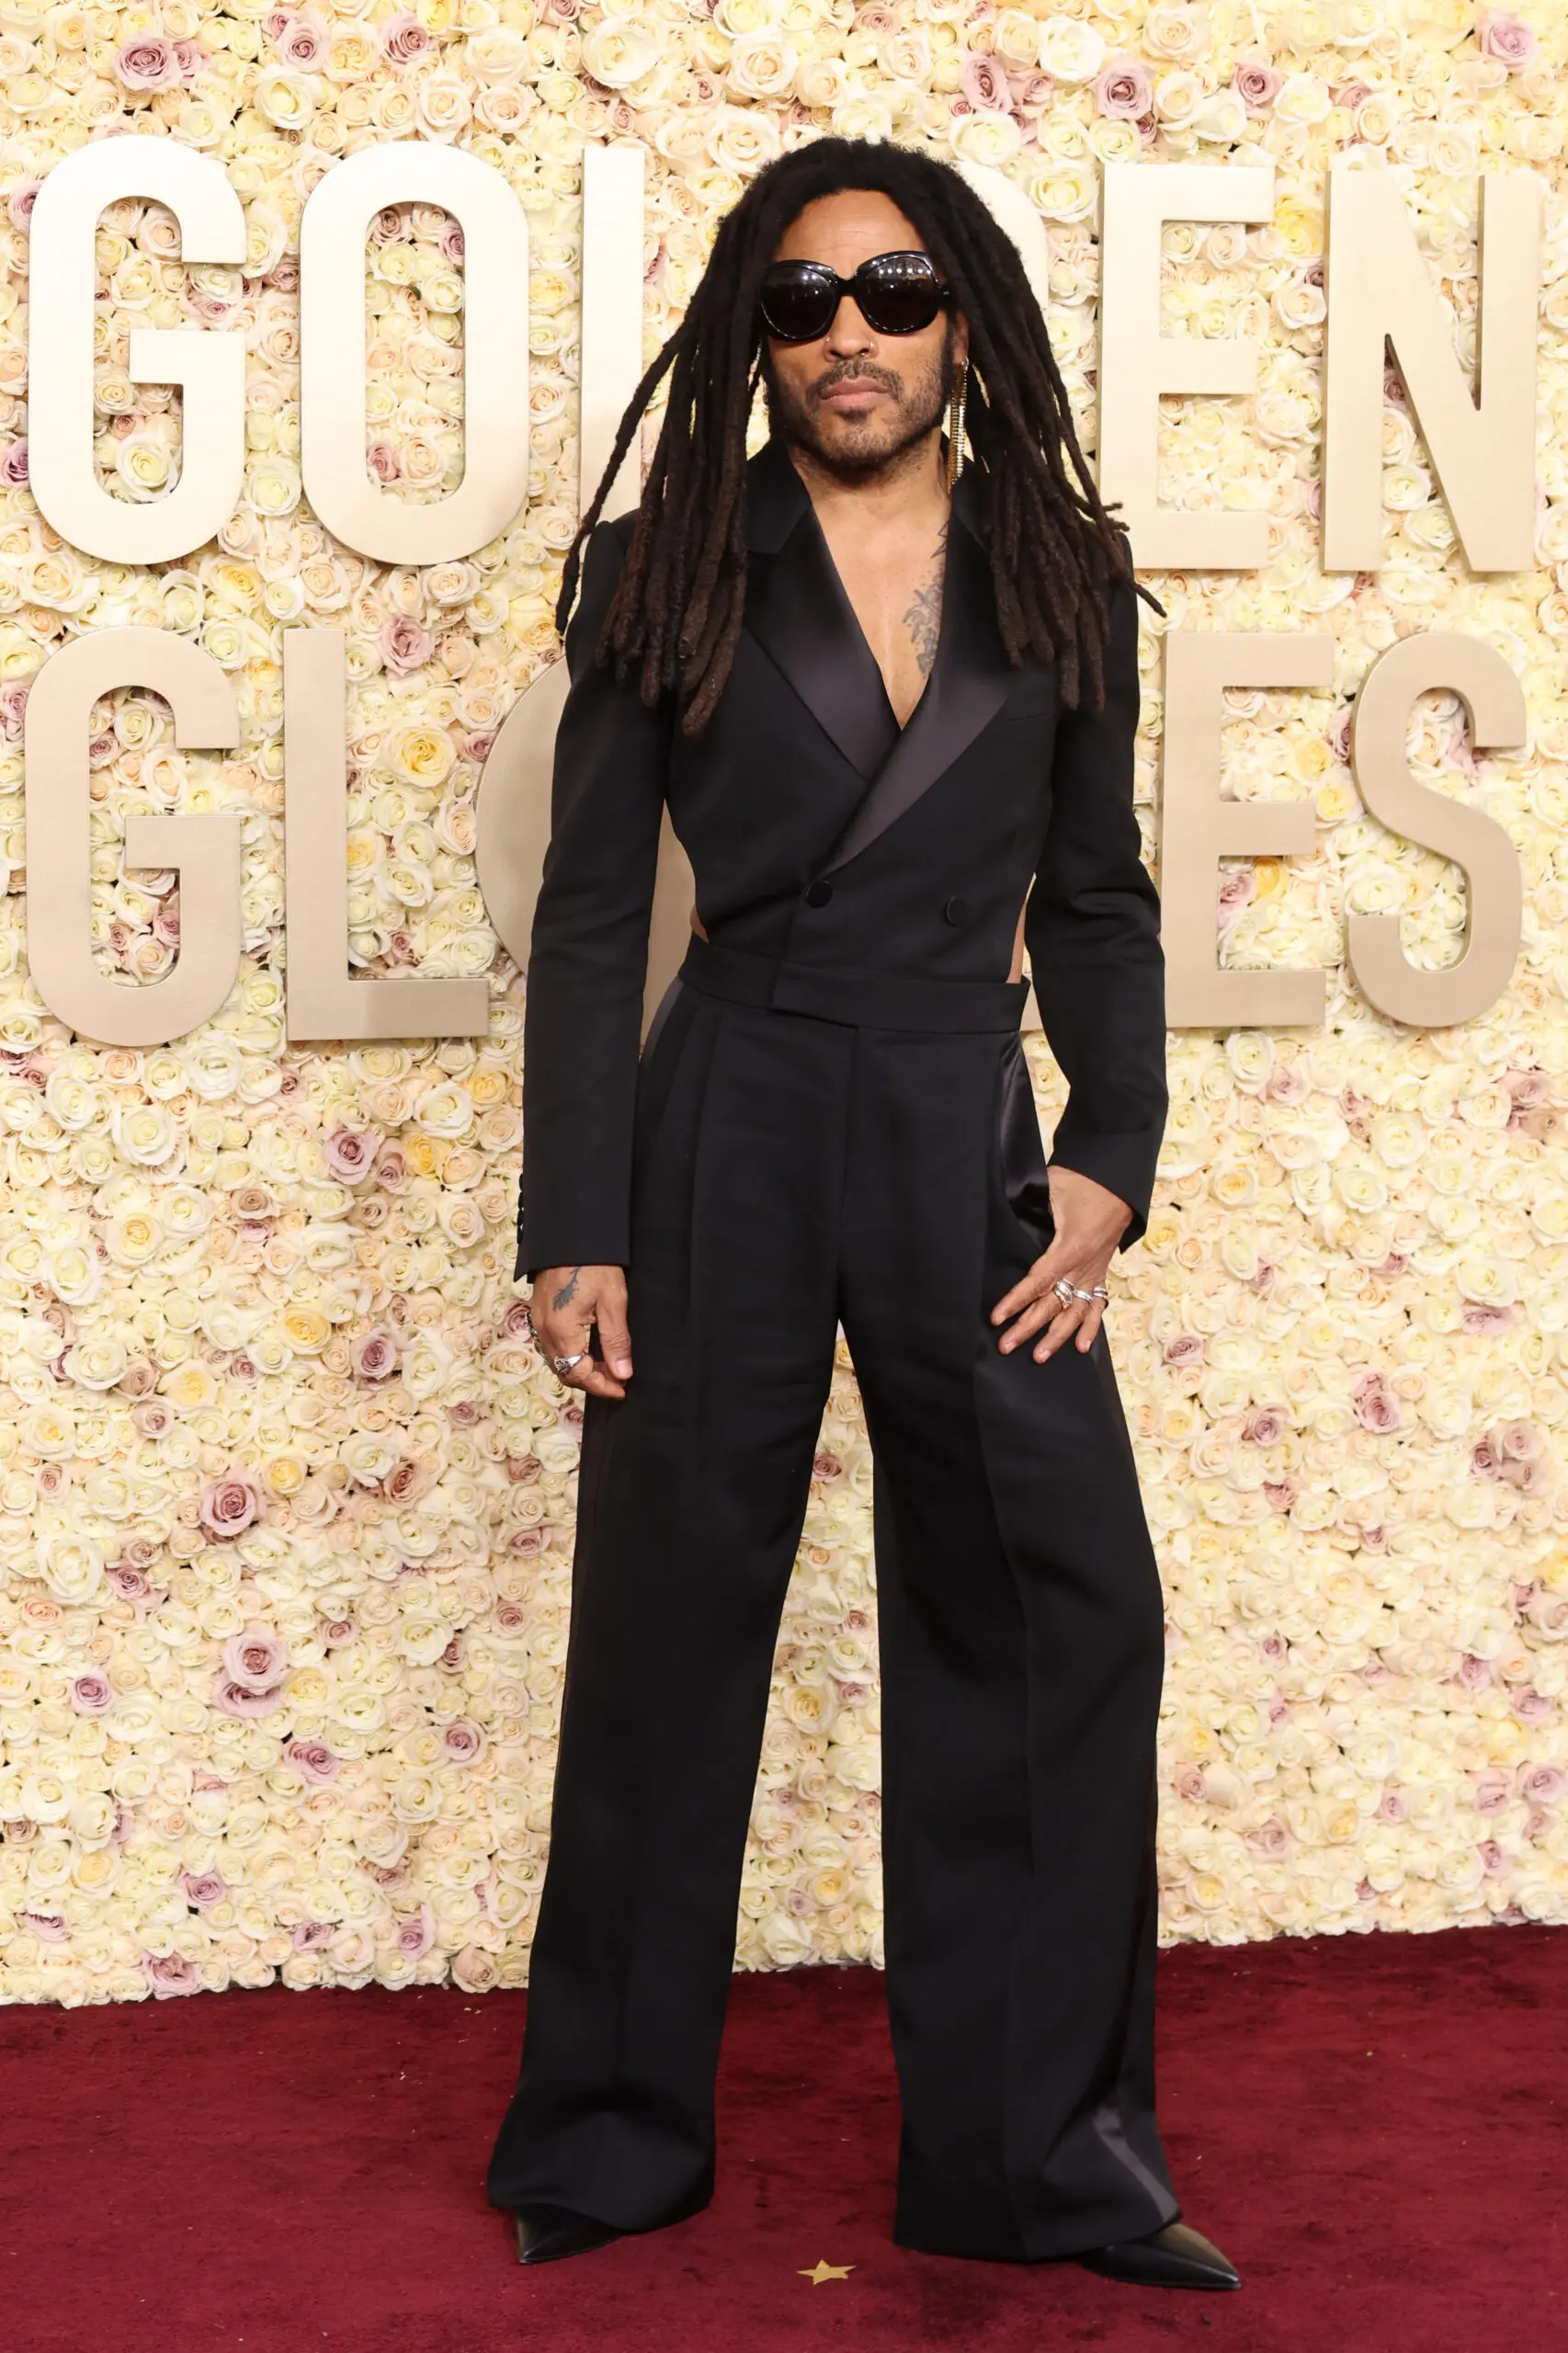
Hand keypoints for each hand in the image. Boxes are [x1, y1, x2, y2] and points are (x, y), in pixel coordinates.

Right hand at [529, 1264, 631, 1400]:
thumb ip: (616, 1341)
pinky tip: (587, 1350)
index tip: (622, 1389)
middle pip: (564, 1371)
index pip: (580, 1374)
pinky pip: (550, 1346)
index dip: (602, 1386)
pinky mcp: (539, 1312)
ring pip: (556, 1360)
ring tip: (606, 1367)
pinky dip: (569, 1355)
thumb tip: (622, 1373)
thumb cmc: (594, 1265)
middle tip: (617, 1380)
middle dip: (591, 1381)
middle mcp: (544, 1330)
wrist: (571, 1234)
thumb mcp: (613, 1302)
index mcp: (562, 1331)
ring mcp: (538, 1321)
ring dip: (579, 1369)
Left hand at [989, 1165, 1130, 1360]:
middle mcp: (1083, 1267)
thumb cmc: (1083, 1184)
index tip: (997, 1317)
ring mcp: (1093, 1273)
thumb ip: (1030, 1203)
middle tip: (1006, 1345)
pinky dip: (1089, 1327)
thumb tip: (1005, 1211)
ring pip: (1074, 1312)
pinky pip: (1096, 1306)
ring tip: (1039, 1357)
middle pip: (1052, 1304)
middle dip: (1028, 1327)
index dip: (1016, 1301)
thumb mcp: (1052, 1188)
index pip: (1038, 1281)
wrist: (1118, 1184)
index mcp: (1070, 1248)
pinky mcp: (1100, 1274)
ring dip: (1057, 1336)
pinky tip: (1082, 1347)